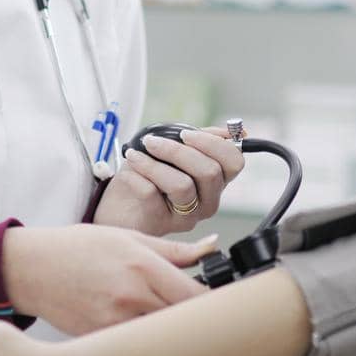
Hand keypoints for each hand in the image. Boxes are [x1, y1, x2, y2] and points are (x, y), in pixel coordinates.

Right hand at [1, 224, 214, 334]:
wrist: (32, 268)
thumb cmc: (78, 248)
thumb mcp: (128, 237)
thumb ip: (174, 250)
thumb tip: (213, 246)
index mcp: (143, 267)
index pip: (196, 295)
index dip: (213, 299)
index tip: (219, 298)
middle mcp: (132, 297)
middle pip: (184, 320)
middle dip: (196, 317)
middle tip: (200, 311)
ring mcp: (115, 324)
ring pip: (162, 338)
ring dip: (171, 331)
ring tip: (170, 318)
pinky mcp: (102, 340)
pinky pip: (135, 346)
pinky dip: (145, 341)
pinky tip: (143, 328)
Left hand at [92, 127, 245, 234]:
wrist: (121, 206)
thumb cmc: (149, 175)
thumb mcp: (174, 152)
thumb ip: (199, 140)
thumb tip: (228, 131)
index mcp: (216, 181)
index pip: (234, 162)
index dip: (213, 143)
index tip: (185, 134)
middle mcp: (208, 201)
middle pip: (210, 172)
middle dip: (177, 151)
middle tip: (152, 142)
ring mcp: (188, 216)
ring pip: (182, 185)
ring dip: (153, 164)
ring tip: (133, 155)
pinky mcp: (163, 224)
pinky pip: (151, 194)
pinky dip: (136, 176)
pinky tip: (127, 172)